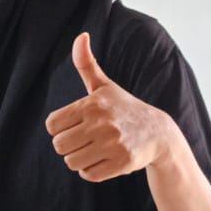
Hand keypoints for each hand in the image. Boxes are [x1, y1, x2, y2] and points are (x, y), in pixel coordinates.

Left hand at [45, 32, 175, 181]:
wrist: (158, 133)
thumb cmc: (124, 108)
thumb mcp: (105, 86)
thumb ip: (87, 64)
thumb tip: (80, 35)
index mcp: (92, 104)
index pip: (52, 125)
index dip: (60, 128)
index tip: (74, 126)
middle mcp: (102, 123)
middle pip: (59, 146)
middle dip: (69, 146)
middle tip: (84, 140)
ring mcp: (112, 144)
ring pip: (72, 162)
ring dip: (79, 160)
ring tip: (94, 150)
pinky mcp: (121, 163)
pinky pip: (88, 175)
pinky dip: (92, 171)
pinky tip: (104, 160)